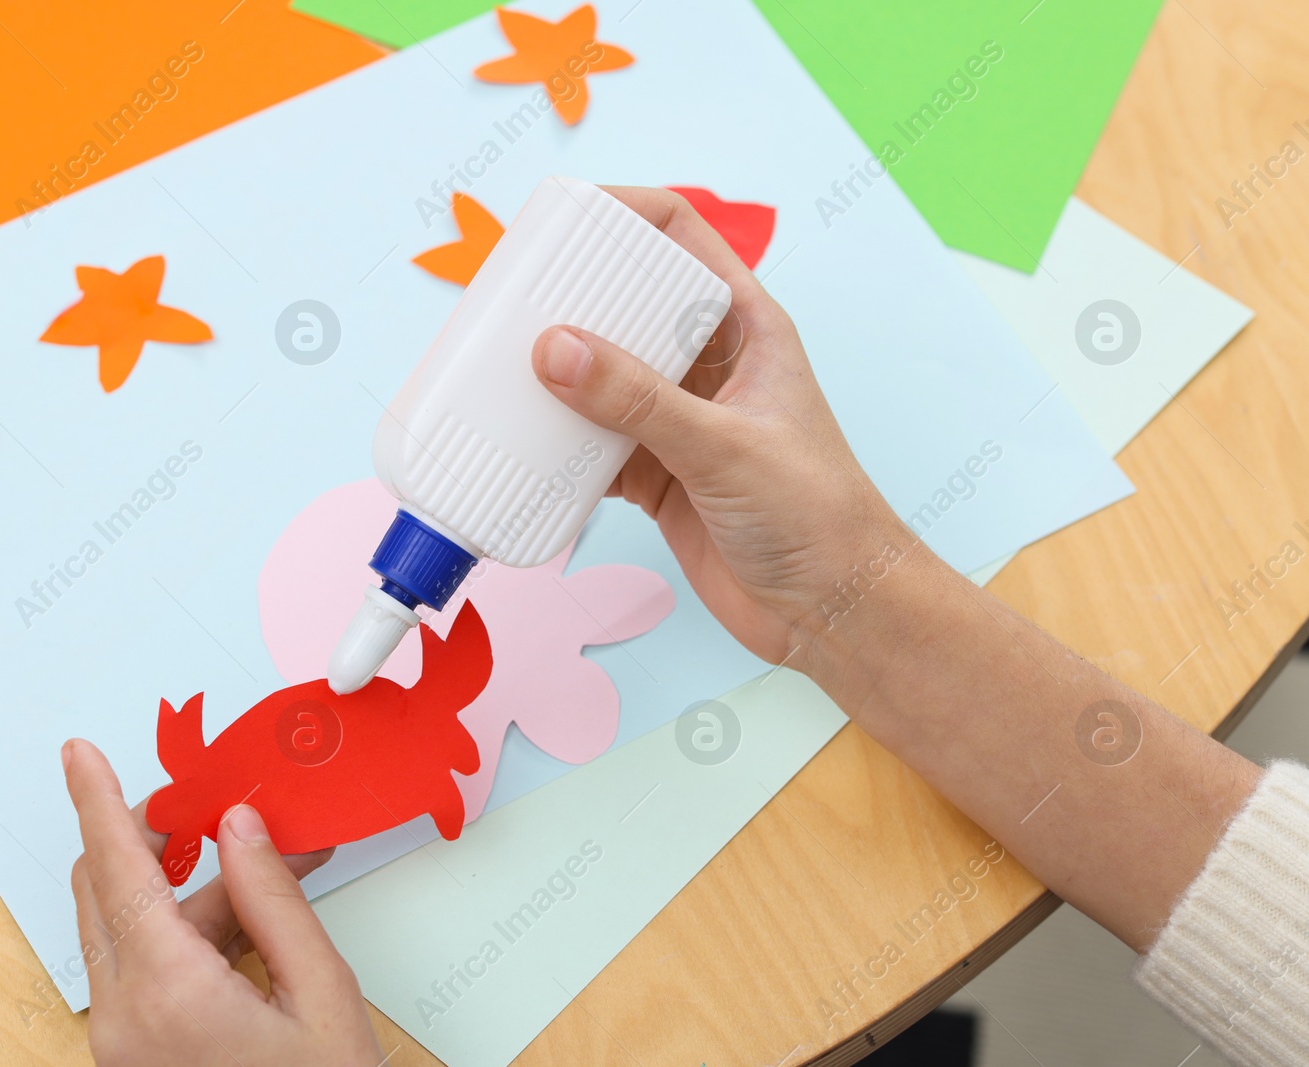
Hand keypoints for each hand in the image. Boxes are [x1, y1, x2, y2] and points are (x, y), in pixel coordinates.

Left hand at [62, 739, 384, 1066]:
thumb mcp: (323, 996)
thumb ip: (275, 900)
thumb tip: (239, 827)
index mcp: (168, 993)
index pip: (118, 869)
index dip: (95, 800)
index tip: (79, 751)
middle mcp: (124, 1017)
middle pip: (107, 891)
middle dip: (152, 836)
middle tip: (210, 805)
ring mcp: (123, 1041)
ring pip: (128, 929)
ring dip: (184, 889)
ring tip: (271, 871)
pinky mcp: (135, 1055)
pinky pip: (143, 970)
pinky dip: (188, 935)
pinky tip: (254, 925)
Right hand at [532, 185, 907, 663]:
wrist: (832, 610)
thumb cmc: (818, 515)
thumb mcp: (724, 446)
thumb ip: (639, 400)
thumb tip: (558, 349)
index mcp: (745, 327)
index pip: (681, 238)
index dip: (624, 214)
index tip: (565, 219)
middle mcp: (707, 365)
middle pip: (627, 305)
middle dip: (571, 300)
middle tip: (512, 300)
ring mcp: (679, 420)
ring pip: (602, 377)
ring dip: (556, 377)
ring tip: (500, 370)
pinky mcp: (657, 474)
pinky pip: (592, 445)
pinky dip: (558, 447)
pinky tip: (524, 445)